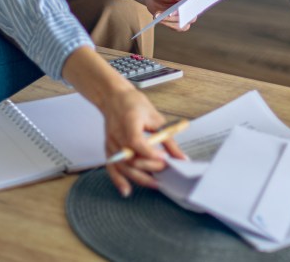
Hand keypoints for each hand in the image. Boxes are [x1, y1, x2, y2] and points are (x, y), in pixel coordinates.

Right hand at [61, 47, 185, 196]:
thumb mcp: (155, 117)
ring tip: (155, 184)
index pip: (136, 142)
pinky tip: (127, 191)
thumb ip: (167, 139)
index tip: (164, 160)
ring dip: (139, 177)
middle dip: (150, 167)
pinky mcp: (108, 150)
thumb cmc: (134, 104)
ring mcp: (111, 144)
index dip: (150, 153)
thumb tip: (181, 157)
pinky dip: (118, 181)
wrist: (114, 98)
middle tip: (165, 170)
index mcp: (128, 121)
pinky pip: (111, 168)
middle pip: (131, 158)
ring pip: (123, 167)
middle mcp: (117, 134)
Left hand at [119, 0, 194, 30]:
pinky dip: (167, 24)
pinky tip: (158, 18)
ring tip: (158, 15)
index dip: (195, 6)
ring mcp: (185, 16)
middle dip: (179, 16)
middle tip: (169, 14)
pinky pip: (177, 28)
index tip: (186, 7)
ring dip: (170, 21)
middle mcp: (191, 7)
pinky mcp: (177, 22)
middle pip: (191, 17)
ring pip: (183, 25)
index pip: (199, 1)